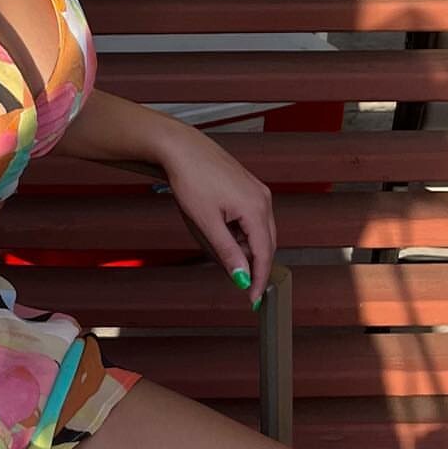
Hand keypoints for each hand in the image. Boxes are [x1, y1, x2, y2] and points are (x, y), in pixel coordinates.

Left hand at [160, 131, 275, 302]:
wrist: (181, 148)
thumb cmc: (191, 180)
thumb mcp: (206, 223)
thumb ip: (227, 252)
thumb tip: (242, 278)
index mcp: (256, 209)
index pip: (264, 254)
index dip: (260, 280)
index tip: (255, 299)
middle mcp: (263, 199)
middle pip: (266, 244)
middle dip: (253, 265)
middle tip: (240, 285)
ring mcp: (258, 191)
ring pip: (259, 231)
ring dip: (244, 247)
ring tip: (219, 250)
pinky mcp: (249, 187)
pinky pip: (252, 218)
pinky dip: (241, 232)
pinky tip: (221, 232)